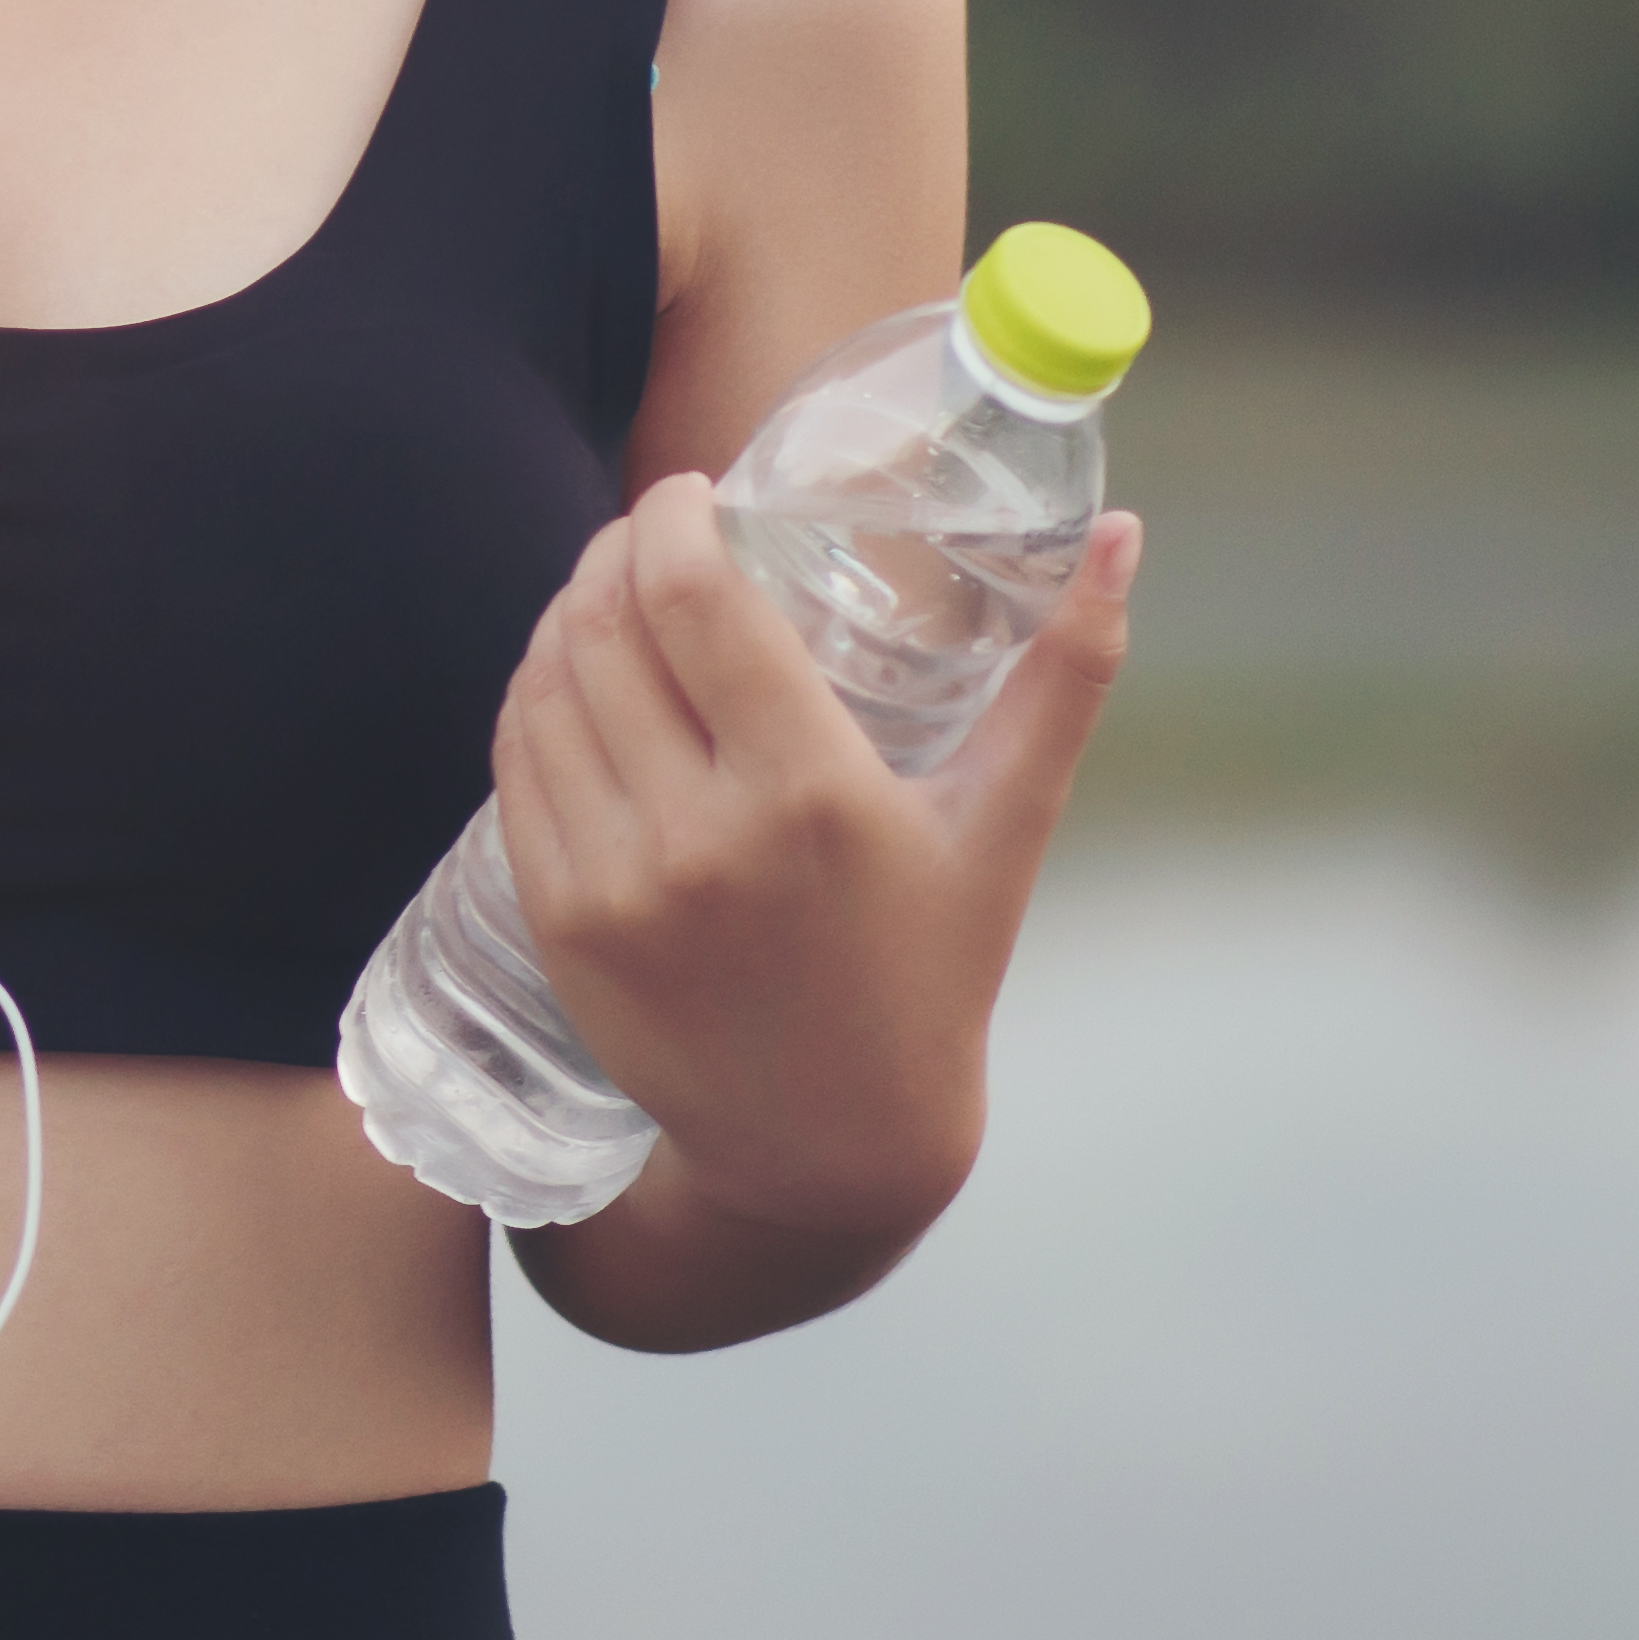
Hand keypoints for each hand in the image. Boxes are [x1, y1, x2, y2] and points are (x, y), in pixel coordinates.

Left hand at [488, 478, 1141, 1254]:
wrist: (829, 1149)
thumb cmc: (930, 973)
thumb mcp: (1005, 828)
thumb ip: (1066, 675)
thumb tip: (1122, 530)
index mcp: (812, 792)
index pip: (691, 596)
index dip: (669, 515)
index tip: (690, 490)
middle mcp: (699, 834)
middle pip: (605, 623)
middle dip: (616, 549)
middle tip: (651, 534)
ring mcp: (615, 882)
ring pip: (546, 682)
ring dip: (568, 613)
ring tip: (611, 593)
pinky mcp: (558, 920)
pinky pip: (516, 761)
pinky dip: (534, 695)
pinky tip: (572, 675)